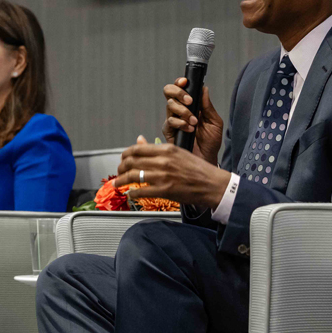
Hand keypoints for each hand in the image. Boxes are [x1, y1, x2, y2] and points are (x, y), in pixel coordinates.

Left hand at [116, 136, 230, 208]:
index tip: (122, 159)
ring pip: (134, 176)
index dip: (125, 154)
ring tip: (118, 183)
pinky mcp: (165, 190)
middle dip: (121, 168)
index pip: (137, 149)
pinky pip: (142, 191)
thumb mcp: (178, 153)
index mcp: (167, 149)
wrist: (213, 184)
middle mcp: (163, 161)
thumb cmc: (198, 169)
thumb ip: (157, 148)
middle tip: (118, 172)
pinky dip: (132, 192)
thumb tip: (140, 139)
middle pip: (132, 161)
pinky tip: (130, 193)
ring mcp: (163, 176)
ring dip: (122, 181)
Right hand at [162, 79, 222, 164]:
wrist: (207, 159)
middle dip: (179, 93)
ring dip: (183, 112)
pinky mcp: (169, 131)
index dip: (180, 82)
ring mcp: (173, 120)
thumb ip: (208, 106)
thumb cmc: (211, 141)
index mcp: (190, 104)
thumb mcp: (214, 122)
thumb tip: (204, 88)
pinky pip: (170, 122)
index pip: (180, 88)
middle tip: (190, 101)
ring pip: (170, 105)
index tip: (185, 82)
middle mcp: (179, 110)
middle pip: (169, 92)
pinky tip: (189, 129)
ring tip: (194, 122)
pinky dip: (180, 123)